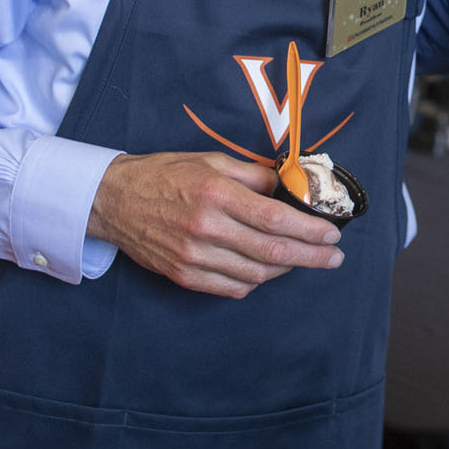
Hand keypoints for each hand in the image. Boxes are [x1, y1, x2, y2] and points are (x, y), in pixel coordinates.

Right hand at [87, 151, 342, 297]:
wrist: (114, 199)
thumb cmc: (165, 174)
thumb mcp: (211, 161)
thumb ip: (253, 176)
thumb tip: (289, 189)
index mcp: (216, 195)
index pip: (276, 219)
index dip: (310, 230)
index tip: (332, 234)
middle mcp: (207, 229)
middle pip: (272, 252)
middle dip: (311, 257)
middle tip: (334, 258)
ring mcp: (194, 257)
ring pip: (255, 275)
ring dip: (286, 270)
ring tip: (304, 260)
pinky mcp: (183, 276)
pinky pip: (231, 288)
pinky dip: (255, 282)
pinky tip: (266, 271)